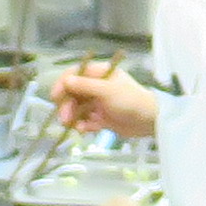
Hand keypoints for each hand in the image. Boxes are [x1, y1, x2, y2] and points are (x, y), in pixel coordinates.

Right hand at [47, 60, 164, 141]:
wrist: (150, 121)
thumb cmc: (131, 100)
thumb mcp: (107, 91)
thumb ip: (85, 86)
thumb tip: (66, 81)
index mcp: (100, 74)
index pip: (75, 75)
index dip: (63, 85)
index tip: (55, 97)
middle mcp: (98, 86)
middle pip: (73, 94)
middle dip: (67, 106)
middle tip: (65, 119)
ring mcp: (100, 102)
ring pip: (78, 109)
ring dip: (74, 118)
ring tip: (75, 127)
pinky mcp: (102, 118)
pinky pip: (87, 121)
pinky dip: (84, 126)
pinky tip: (84, 131)